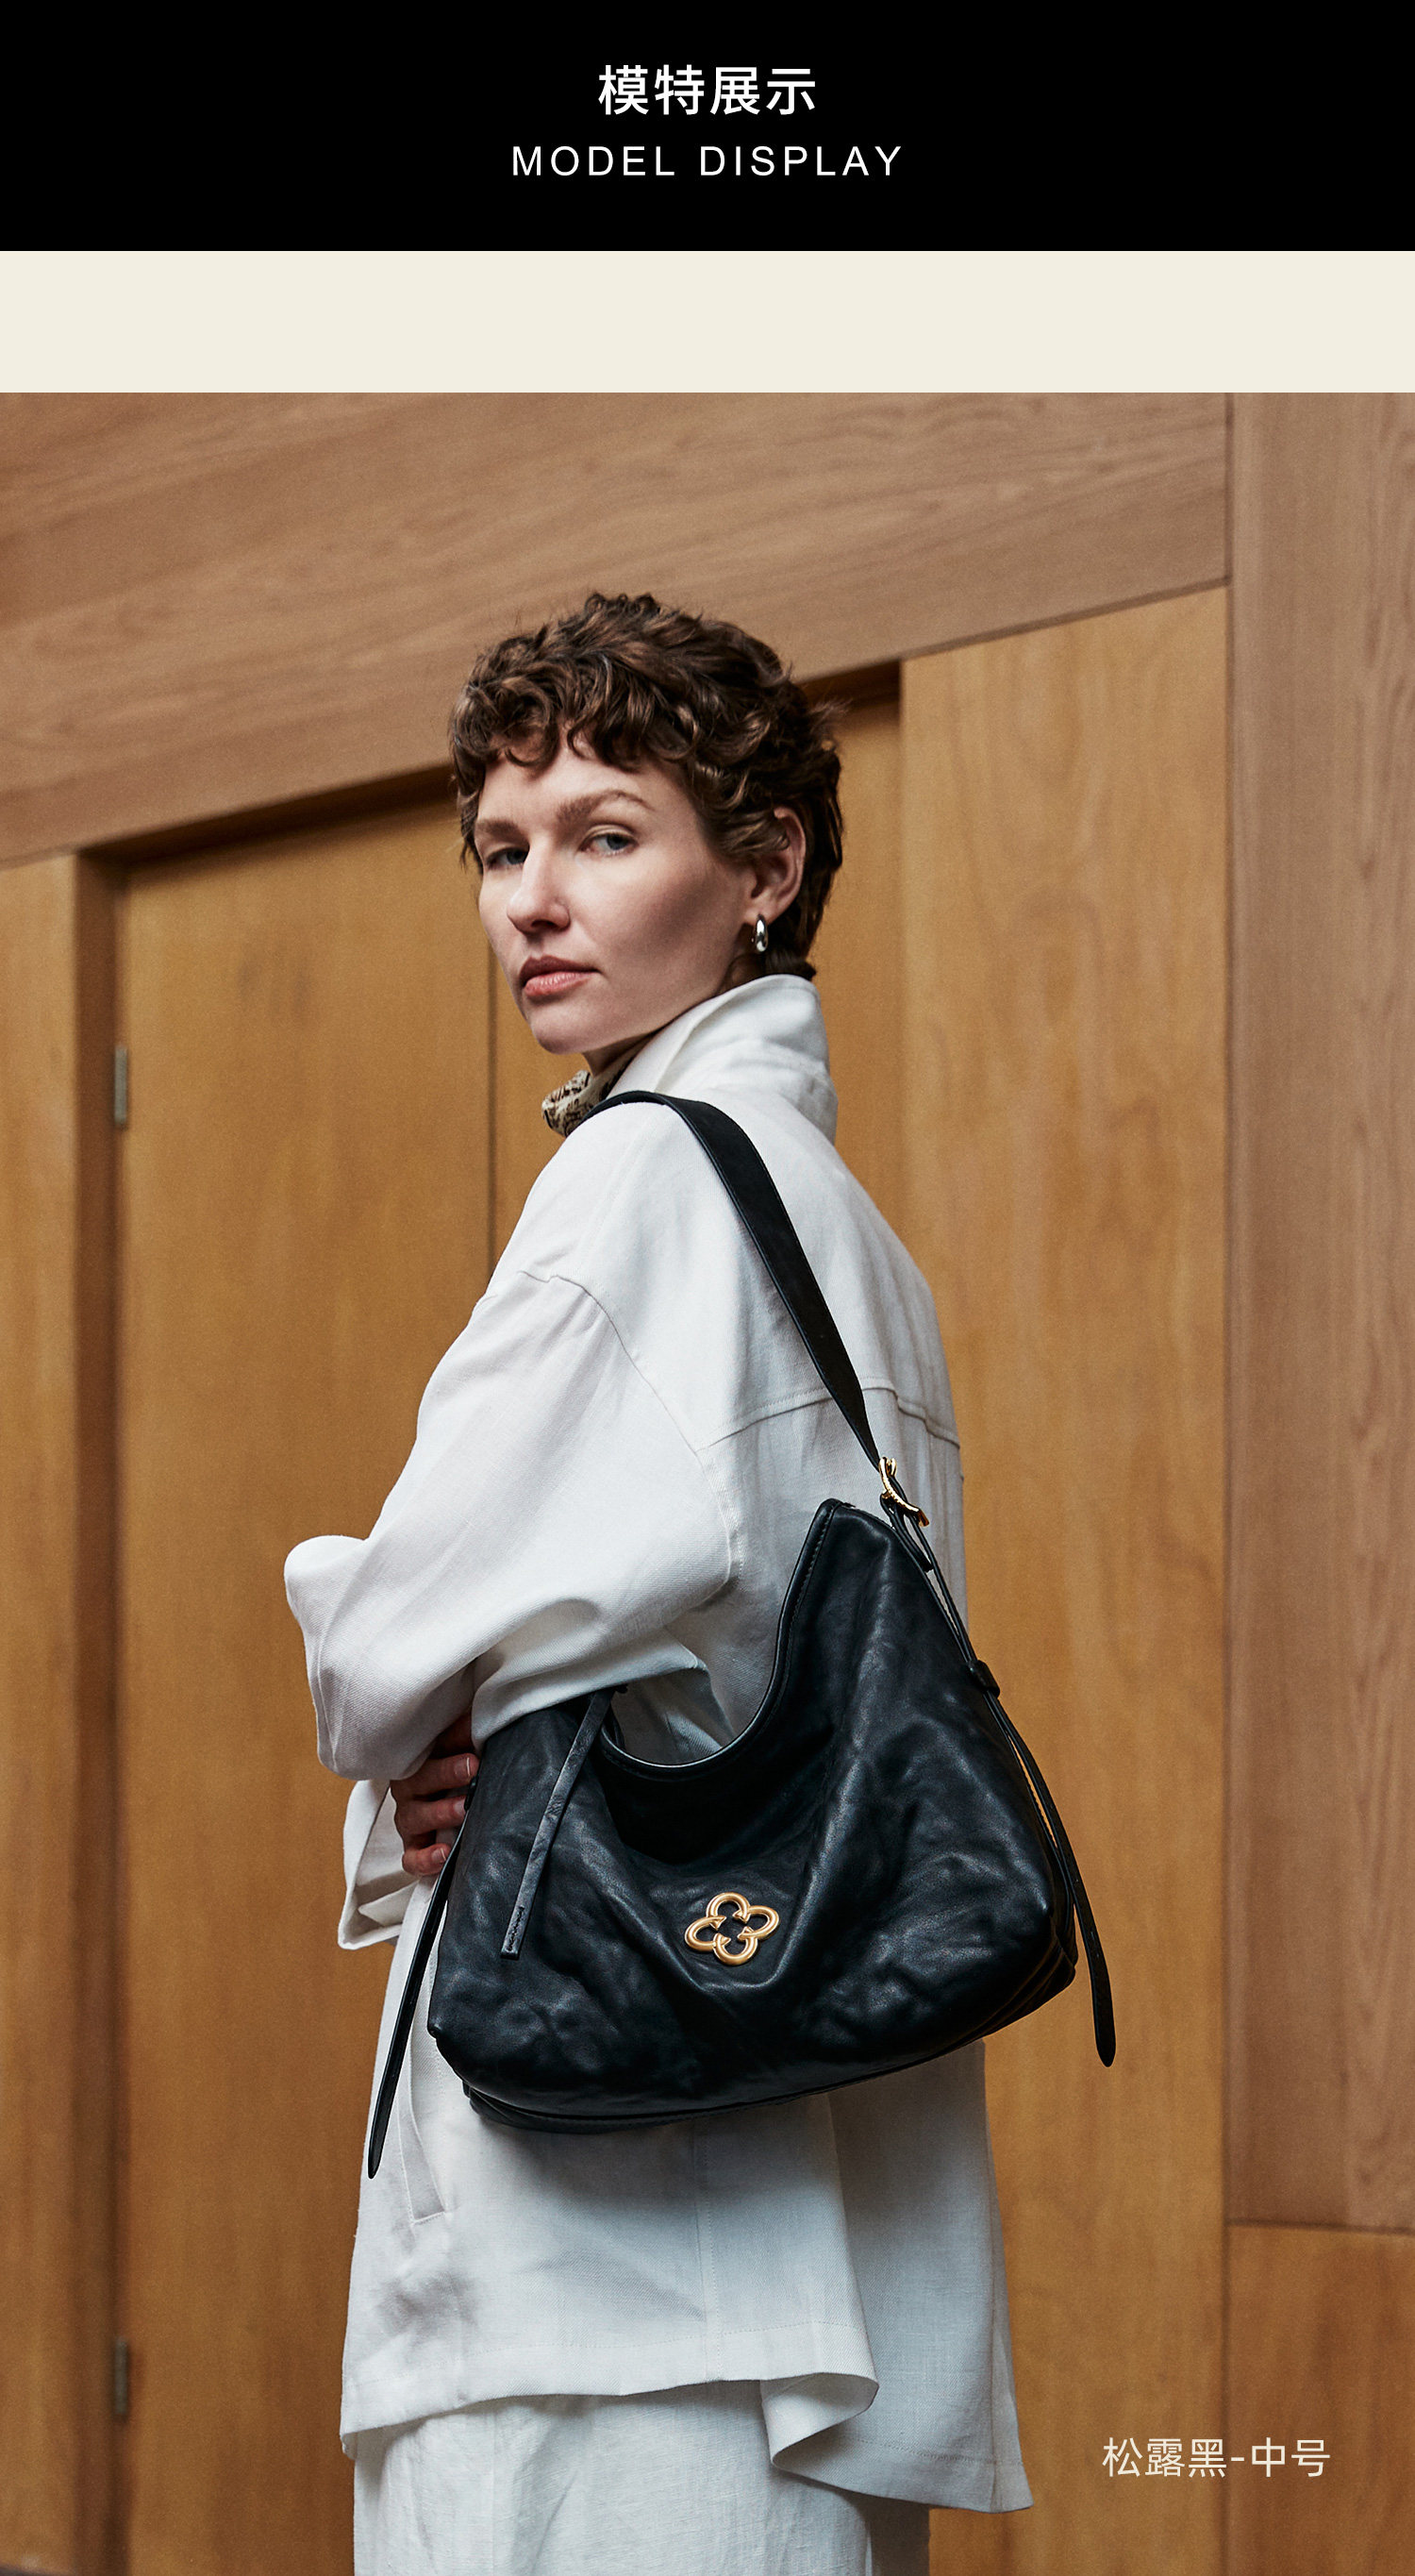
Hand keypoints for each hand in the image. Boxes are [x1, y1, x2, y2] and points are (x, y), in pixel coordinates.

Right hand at [390, 1709, 479, 1878]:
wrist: (453, 1799)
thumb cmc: (464, 1770)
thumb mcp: (470, 1747)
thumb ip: (477, 1732)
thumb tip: (500, 1711)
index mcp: (425, 1757)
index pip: (434, 1744)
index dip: (454, 1739)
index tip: (475, 1736)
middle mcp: (412, 1787)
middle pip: (421, 1777)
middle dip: (447, 1772)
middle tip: (472, 1768)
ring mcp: (411, 1817)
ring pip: (414, 1817)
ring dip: (439, 1812)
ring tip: (464, 1809)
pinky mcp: (414, 1847)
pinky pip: (411, 1858)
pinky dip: (425, 1858)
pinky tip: (444, 1854)